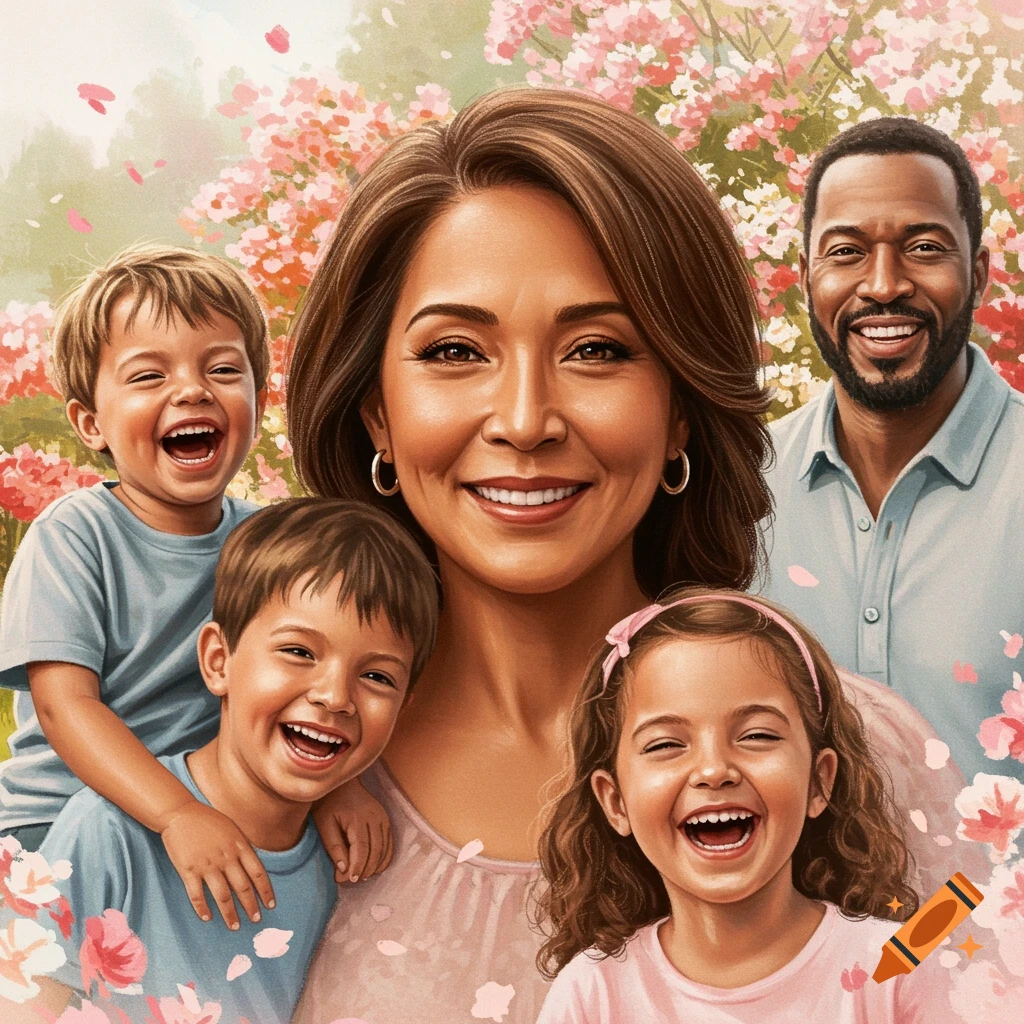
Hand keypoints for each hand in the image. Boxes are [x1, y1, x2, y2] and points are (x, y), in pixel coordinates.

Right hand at [161, 801, 275, 928]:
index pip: (258, 872)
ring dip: (229, 913)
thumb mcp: (233, 829)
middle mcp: (226, 857)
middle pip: (242, 887)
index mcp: (239, 846)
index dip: (265, 890)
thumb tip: (254, 866)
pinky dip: (202, 908)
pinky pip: (197, 894)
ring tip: (235, 926)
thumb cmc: (209, 820)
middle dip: (250, 906)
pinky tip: (207, 917)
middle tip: (256, 920)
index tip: (270, 904)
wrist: (181, 813)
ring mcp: (207, 865)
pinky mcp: (188, 870)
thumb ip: (243, 848)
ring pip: (222, 895)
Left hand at [313, 777, 392, 883]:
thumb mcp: (324, 825)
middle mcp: (374, 817)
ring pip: (385, 848)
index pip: (362, 849)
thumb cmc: (328, 805)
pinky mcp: (385, 818)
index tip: (349, 880)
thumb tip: (343, 870)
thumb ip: (334, 848)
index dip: (357, 867)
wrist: (341, 783)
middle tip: (353, 880)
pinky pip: (390, 842)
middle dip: (366, 869)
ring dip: (376, 866)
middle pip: (376, 850)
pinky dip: (385, 857)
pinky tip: (375, 867)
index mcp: (357, 818)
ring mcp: (382, 817)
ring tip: (362, 876)